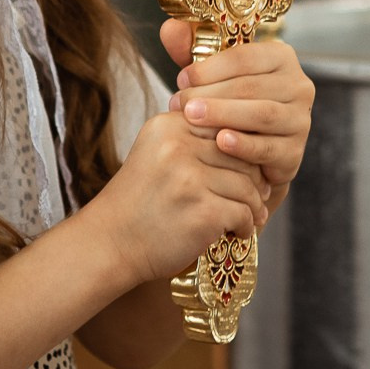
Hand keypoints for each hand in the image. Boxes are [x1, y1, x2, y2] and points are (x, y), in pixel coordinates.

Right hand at [84, 111, 270, 285]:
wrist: (110, 243)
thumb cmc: (140, 200)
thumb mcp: (157, 153)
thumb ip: (193, 139)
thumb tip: (248, 137)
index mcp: (168, 126)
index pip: (225, 125)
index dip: (243, 148)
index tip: (248, 167)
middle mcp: (178, 147)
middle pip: (241, 154)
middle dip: (255, 177)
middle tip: (260, 194)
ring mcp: (190, 179)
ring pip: (247, 185)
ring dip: (254, 204)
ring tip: (252, 215)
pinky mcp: (202, 212)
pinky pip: (243, 213)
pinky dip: (246, 225)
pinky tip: (239, 232)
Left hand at [162, 19, 314, 204]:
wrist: (246, 151)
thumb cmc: (228, 102)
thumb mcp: (210, 74)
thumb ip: (190, 49)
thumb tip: (170, 28)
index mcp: (281, 57)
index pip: (246, 56)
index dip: (210, 67)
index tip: (182, 78)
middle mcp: (298, 85)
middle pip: (252, 86)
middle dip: (211, 94)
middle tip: (180, 103)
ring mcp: (300, 120)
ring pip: (262, 114)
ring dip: (224, 115)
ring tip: (192, 118)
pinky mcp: (294, 152)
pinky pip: (269, 147)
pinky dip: (244, 145)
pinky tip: (220, 142)